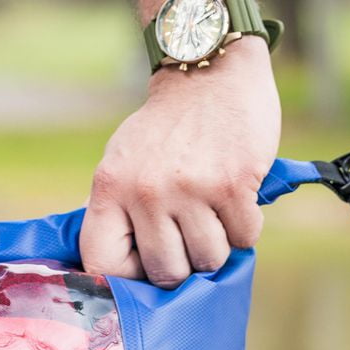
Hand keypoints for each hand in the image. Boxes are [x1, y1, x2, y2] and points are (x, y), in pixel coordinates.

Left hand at [80, 36, 281, 286]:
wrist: (209, 72)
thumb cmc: (164, 130)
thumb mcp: (120, 163)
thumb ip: (115, 212)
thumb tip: (114, 273)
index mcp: (109, 188)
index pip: (104, 265)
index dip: (129, 278)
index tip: (146, 266)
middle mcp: (146, 191)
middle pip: (167, 272)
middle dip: (182, 265)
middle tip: (188, 239)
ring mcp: (191, 189)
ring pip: (209, 260)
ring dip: (217, 246)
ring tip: (212, 216)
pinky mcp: (234, 184)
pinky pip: (244, 238)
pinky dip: (244, 227)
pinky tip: (235, 200)